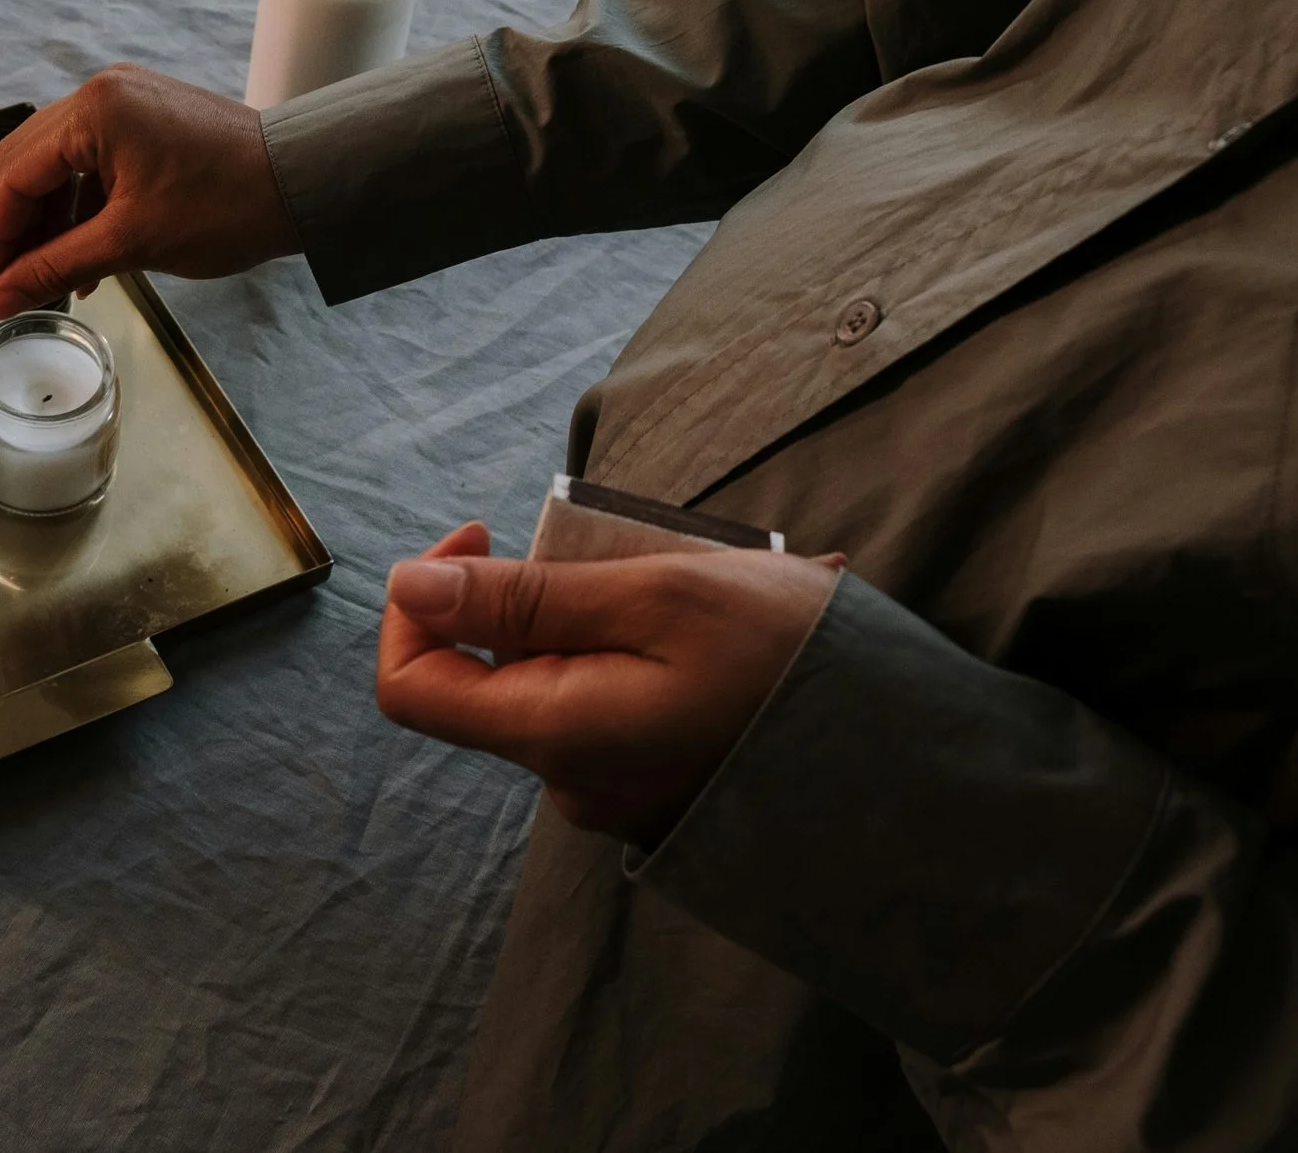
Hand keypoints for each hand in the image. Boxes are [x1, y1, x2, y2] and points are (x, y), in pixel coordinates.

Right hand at [0, 65, 299, 318]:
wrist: (308, 184)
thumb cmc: (228, 205)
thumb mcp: (131, 244)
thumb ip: (54, 268)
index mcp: (93, 111)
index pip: (13, 178)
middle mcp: (103, 93)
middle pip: (28, 166)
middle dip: (16, 230)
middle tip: (9, 286)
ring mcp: (129, 101)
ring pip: (61, 167)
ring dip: (51, 223)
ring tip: (54, 279)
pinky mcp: (150, 119)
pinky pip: (95, 163)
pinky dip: (84, 209)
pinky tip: (88, 256)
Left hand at [374, 522, 841, 845]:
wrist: (921, 769)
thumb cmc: (792, 666)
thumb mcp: (657, 596)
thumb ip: (523, 599)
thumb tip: (407, 590)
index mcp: (553, 736)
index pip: (410, 688)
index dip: (419, 604)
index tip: (482, 534)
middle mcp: (570, 782)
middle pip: (495, 677)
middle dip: (541, 597)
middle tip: (628, 550)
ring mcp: (617, 794)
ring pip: (564, 684)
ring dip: (606, 620)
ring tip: (706, 586)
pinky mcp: (662, 791)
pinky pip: (618, 709)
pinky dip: (648, 656)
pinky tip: (726, 631)